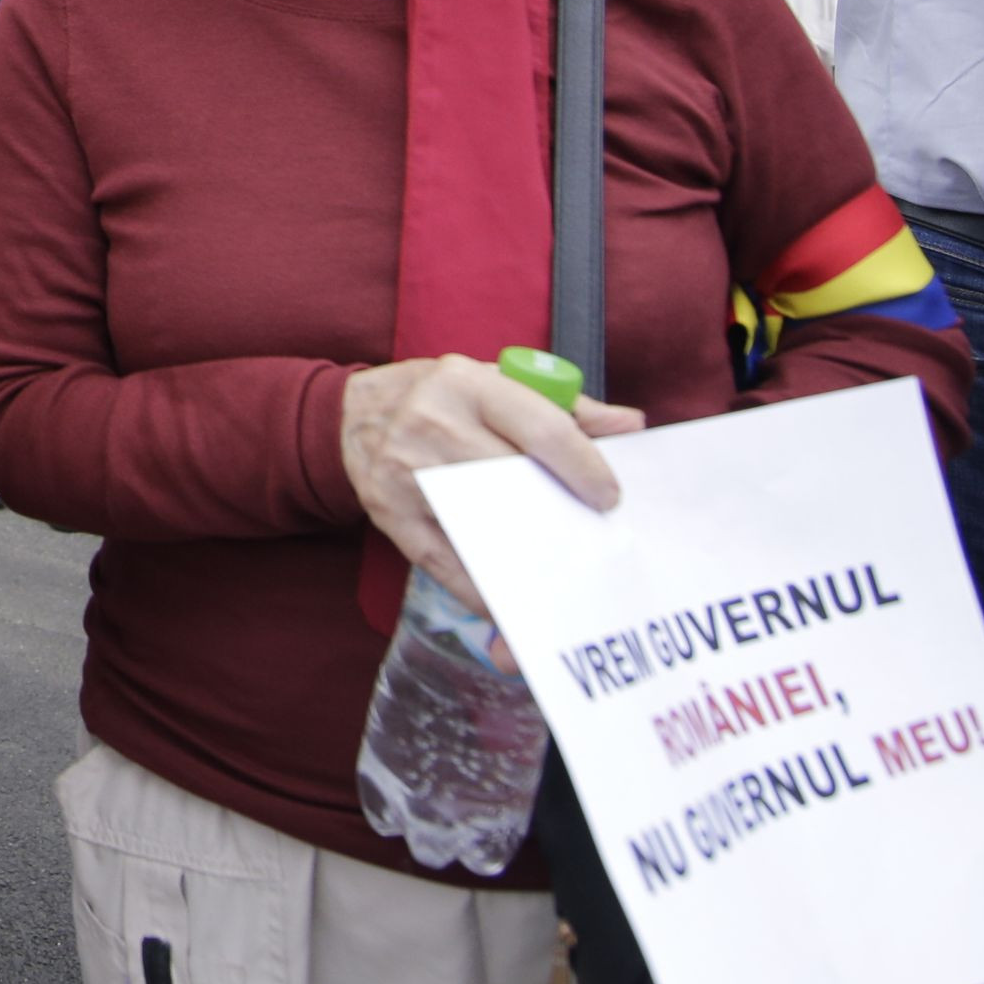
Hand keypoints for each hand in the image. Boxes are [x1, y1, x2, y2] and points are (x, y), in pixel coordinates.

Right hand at [338, 355, 648, 606]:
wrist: (352, 415)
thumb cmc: (440, 398)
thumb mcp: (495, 383)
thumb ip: (566, 406)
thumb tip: (632, 426)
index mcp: (468, 383)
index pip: (541, 427)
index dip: (585, 467)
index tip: (609, 498)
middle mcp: (432, 421)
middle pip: (513, 479)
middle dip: (559, 511)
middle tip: (591, 536)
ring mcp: (405, 470)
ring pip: (482, 523)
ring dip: (526, 555)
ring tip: (561, 572)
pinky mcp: (389, 512)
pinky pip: (444, 562)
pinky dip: (481, 588)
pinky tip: (510, 600)